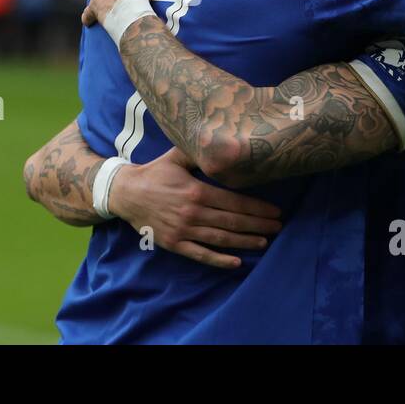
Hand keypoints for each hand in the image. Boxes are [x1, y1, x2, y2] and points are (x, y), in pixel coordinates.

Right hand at [107, 146, 281, 268]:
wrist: (126, 193)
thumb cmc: (154, 173)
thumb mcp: (176, 157)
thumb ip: (198, 152)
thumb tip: (220, 141)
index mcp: (197, 191)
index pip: (234, 202)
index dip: (257, 208)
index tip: (275, 211)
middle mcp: (193, 212)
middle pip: (233, 222)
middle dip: (258, 225)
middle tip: (278, 226)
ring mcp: (184, 230)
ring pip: (221, 239)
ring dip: (245, 242)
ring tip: (264, 242)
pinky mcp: (175, 244)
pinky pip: (200, 254)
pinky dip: (219, 260)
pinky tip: (236, 262)